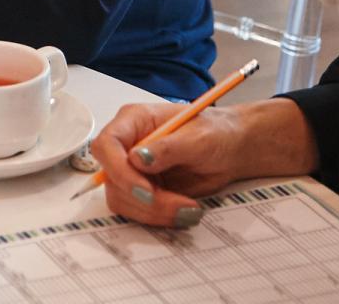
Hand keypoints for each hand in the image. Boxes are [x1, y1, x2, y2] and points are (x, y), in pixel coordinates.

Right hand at [92, 99, 317, 226]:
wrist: (231, 149)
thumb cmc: (216, 133)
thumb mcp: (198, 137)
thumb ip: (168, 148)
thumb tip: (137, 159)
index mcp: (134, 121)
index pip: (106, 144)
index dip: (118, 170)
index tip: (146, 190)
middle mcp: (127, 146)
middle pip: (111, 179)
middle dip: (144, 199)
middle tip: (179, 204)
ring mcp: (133, 170)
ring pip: (122, 200)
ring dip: (154, 212)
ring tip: (188, 209)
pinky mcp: (144, 191)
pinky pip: (138, 211)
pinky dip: (160, 217)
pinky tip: (185, 211)